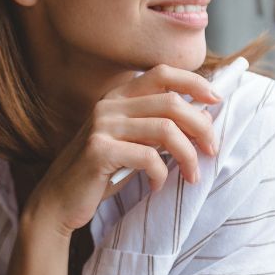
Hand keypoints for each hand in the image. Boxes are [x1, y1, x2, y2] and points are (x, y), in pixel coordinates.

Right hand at [28, 64, 222, 234]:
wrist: (59, 201)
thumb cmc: (101, 173)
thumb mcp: (132, 143)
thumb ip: (158, 127)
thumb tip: (203, 116)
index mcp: (118, 97)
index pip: (161, 73)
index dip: (193, 82)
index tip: (215, 101)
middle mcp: (109, 105)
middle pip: (171, 102)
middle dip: (201, 127)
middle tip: (211, 151)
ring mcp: (102, 127)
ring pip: (165, 130)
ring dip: (187, 155)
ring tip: (192, 175)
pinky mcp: (99, 151)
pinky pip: (148, 157)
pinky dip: (161, 175)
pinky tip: (158, 186)